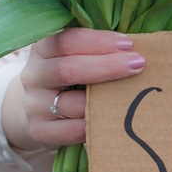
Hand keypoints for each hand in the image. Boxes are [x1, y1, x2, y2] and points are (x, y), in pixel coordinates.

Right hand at [3, 28, 145, 151]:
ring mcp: (34, 104)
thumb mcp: (76, 55)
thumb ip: (98, 49)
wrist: (42, 109)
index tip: (128, 44)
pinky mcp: (39, 130)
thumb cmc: (72, 76)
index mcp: (42, 49)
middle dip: (106, 66)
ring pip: (70, 103)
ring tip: (130, 96)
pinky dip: (93, 125)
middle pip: (67, 69)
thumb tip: (136, 46)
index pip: (67, 41)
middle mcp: (33, 75)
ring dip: (102, 100)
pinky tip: (112, 120)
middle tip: (137, 64)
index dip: (98, 42)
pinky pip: (70, 130)